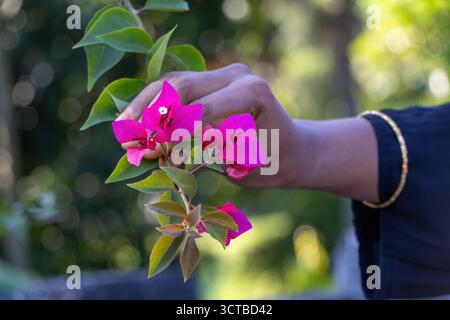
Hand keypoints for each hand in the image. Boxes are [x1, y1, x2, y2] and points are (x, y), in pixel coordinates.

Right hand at [118, 63, 302, 187]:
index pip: (202, 109)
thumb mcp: (241, 166)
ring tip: (124, 126)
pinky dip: (157, 103)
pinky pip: (179, 87)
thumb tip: (160, 154)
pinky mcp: (215, 79)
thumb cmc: (273, 163)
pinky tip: (138, 118)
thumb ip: (204, 157)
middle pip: (181, 86)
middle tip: (128, 138)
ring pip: (174, 83)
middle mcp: (238, 75)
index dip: (173, 132)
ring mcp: (226, 73)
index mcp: (253, 93)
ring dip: (147, 104)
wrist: (292, 148)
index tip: (151, 153)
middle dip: (151, 113)